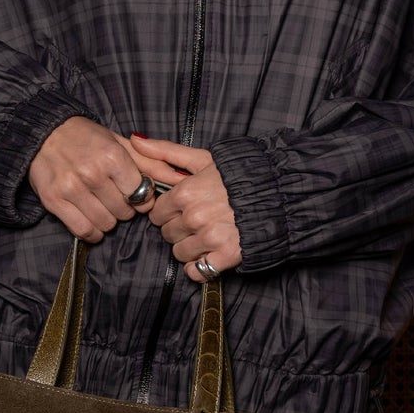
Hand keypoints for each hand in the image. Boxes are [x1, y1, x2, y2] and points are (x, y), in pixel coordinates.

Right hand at [30, 116, 157, 241]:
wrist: (43, 132)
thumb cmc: (86, 138)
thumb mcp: (120, 143)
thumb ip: (151, 163)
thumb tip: (180, 179)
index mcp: (112, 156)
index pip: (142, 196)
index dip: (140, 198)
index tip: (132, 193)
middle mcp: (92, 173)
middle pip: (124, 213)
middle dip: (124, 209)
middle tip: (113, 197)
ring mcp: (72, 189)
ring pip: (106, 225)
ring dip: (107, 220)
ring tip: (100, 205)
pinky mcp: (54, 201)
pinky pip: (83, 231)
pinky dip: (91, 231)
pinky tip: (91, 220)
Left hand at [128, 135, 241, 281]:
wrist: (279, 193)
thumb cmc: (240, 175)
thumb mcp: (204, 158)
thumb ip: (166, 151)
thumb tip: (135, 140)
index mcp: (185, 193)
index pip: (158, 214)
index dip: (169, 212)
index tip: (183, 209)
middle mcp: (194, 217)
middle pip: (167, 234)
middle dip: (179, 229)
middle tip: (198, 221)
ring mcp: (209, 238)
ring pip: (179, 253)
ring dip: (189, 248)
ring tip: (207, 235)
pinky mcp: (225, 256)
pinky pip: (196, 272)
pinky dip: (200, 267)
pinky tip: (210, 254)